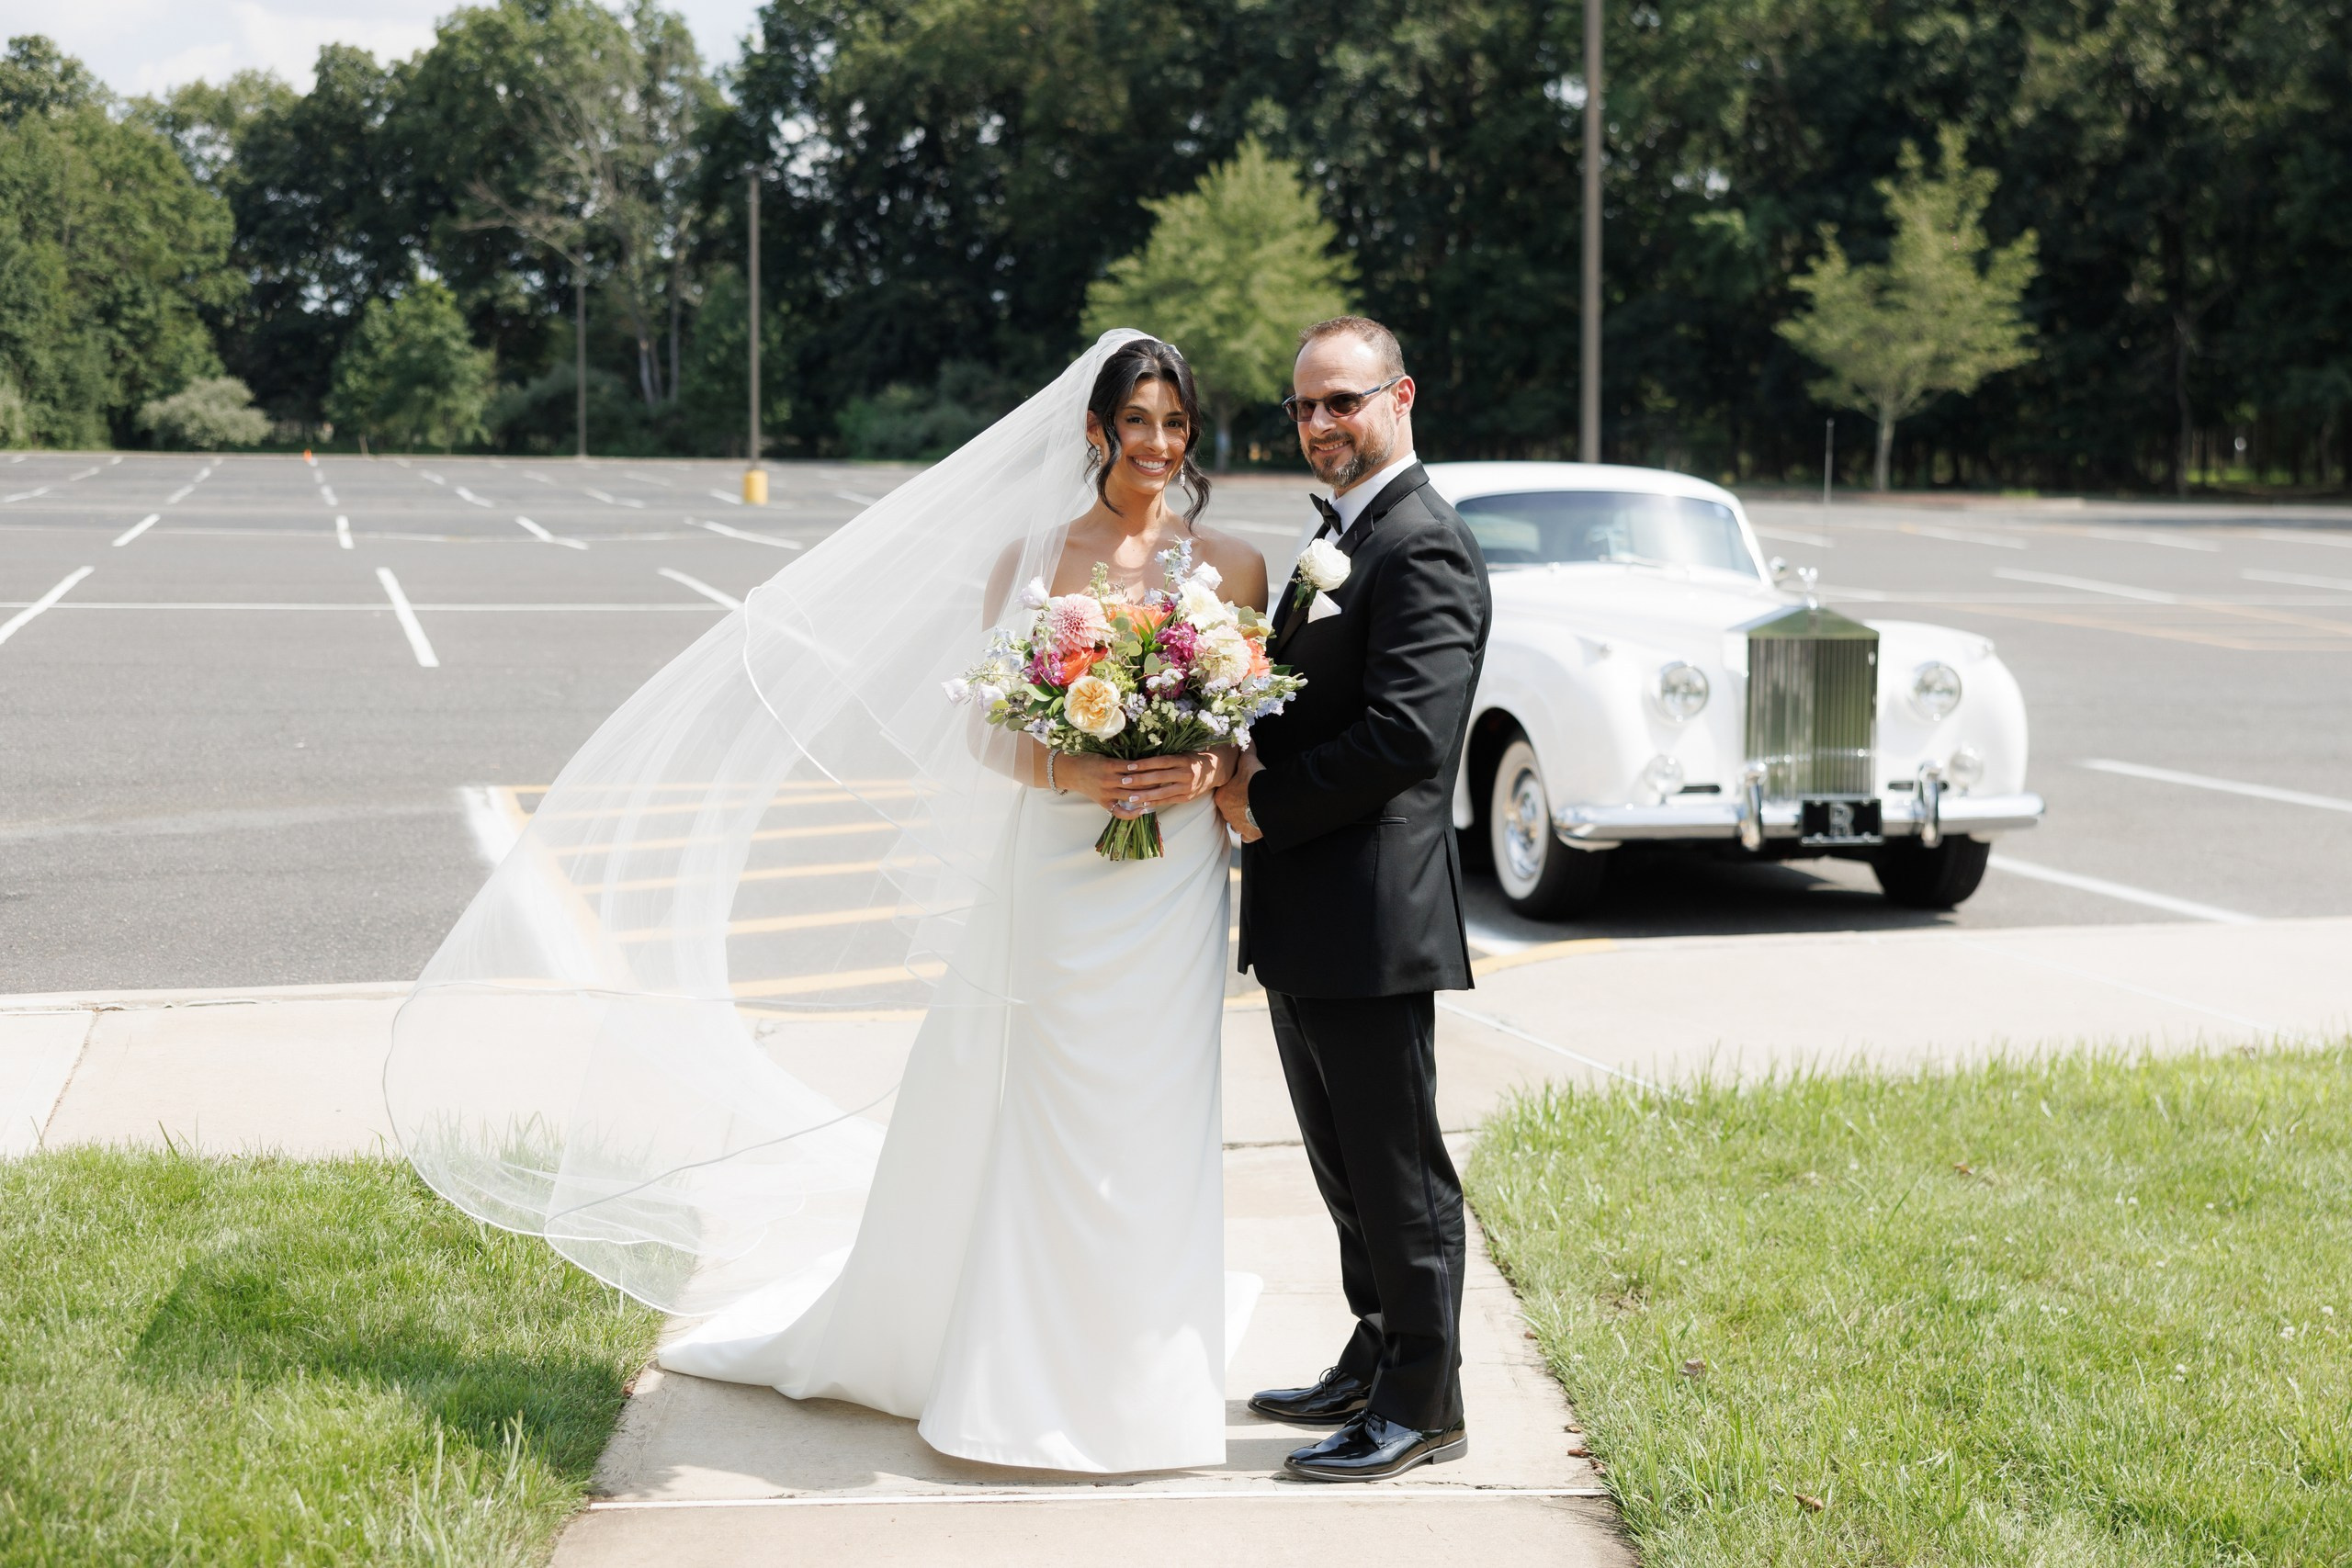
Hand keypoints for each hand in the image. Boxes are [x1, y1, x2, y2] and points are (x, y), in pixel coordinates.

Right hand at [1056, 752, 1222, 816]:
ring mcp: (1106, 793)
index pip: (1134, 767)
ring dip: (1147, 795)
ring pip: (1130, 796)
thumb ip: (1122, 755)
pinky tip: (1144, 810)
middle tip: (1169, 779)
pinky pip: (1119, 811)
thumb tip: (1144, 754)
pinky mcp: (1103, 802)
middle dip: (1152, 781)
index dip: (1149, 768)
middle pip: (1135, 782)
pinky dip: (1132, 813)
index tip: (1164, 766)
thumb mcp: (1104, 753)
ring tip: (1162, 793)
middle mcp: (1108, 780)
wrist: (1070, 771)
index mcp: (1109, 765)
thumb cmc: (1088, 759)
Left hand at [1214, 749, 1263, 841]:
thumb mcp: (1249, 762)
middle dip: (1236, 806)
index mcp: (1223, 796)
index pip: (1223, 794)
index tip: (1239, 789)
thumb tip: (1247, 737)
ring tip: (1252, 813)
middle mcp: (1226, 812)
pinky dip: (1250, 833)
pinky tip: (1256, 826)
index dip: (1232, 791)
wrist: (1267, 801)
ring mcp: (1237, 824)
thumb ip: (1246, 750)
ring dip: (1242, 819)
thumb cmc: (1254, 781)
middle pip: (1229, 810)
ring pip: (1236, 824)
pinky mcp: (1249, 834)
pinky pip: (1246, 836)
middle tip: (1247, 800)